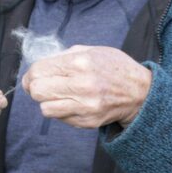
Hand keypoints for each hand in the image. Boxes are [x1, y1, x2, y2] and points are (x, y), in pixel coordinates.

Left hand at [21, 46, 151, 128]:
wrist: (140, 93)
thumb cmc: (115, 68)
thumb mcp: (93, 51)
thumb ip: (65, 56)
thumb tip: (40, 66)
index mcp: (81, 63)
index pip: (40, 70)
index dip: (31, 74)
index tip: (33, 76)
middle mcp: (82, 85)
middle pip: (38, 91)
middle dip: (34, 87)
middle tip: (39, 86)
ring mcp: (85, 106)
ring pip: (45, 108)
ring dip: (46, 101)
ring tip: (56, 95)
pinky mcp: (87, 121)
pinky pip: (60, 118)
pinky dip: (60, 110)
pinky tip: (71, 102)